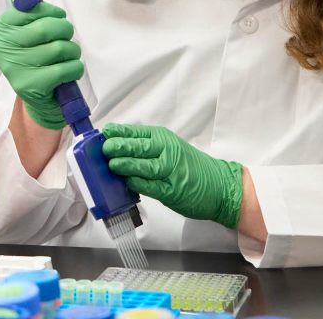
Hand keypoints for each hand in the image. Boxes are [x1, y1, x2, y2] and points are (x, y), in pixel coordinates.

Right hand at [0, 0, 83, 130]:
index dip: (52, 11)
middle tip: (65, 38)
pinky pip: (65, 68)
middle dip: (65, 30)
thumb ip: (24, 4)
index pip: (31, 6)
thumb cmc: (35, 55)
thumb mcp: (26, 28)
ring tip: (66, 57)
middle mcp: (1, 47)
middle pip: (46, 27)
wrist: (37, 98)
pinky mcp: (30, 86)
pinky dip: (74, 68)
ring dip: (72, 51)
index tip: (55, 19)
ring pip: (60, 48)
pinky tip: (68, 72)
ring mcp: (14, 67)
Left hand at [101, 124, 242, 227]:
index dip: (117, 133)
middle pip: (139, 146)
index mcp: (162, 138)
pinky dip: (138, 183)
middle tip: (104, 148)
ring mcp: (170, 171)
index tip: (103, 133)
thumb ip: (144, 147)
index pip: (135, 132)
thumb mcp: (168, 148)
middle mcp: (166, 151)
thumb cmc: (190, 167)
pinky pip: (151, 186)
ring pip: (144, 165)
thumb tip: (114, 147)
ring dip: (126, 164)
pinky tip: (127, 182)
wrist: (220, 186)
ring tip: (111, 164)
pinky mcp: (172, 190)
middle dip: (119, 146)